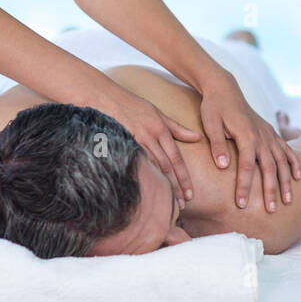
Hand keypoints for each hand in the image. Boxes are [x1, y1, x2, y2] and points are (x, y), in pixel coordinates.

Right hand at [97, 86, 201, 201]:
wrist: (103, 96)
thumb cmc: (131, 104)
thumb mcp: (157, 113)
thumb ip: (176, 128)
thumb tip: (197, 137)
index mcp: (161, 129)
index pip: (176, 159)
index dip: (184, 177)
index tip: (190, 194)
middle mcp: (151, 136)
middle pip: (167, 166)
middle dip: (176, 186)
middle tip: (183, 204)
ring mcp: (135, 140)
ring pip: (152, 167)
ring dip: (162, 186)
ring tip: (169, 204)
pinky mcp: (121, 144)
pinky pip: (134, 164)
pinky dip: (142, 177)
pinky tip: (146, 191)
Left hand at [199, 74, 300, 212]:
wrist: (225, 88)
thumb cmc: (214, 107)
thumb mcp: (210, 124)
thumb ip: (217, 145)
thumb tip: (223, 166)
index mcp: (246, 135)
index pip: (246, 166)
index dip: (244, 186)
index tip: (241, 204)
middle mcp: (261, 136)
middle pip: (269, 167)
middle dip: (271, 190)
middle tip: (271, 211)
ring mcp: (268, 134)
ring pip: (281, 161)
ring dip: (285, 181)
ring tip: (288, 201)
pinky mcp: (270, 132)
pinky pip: (286, 149)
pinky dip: (293, 162)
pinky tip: (298, 177)